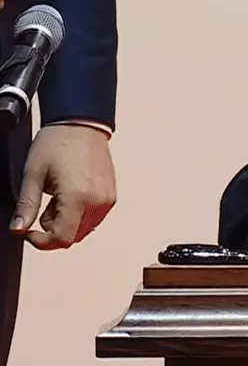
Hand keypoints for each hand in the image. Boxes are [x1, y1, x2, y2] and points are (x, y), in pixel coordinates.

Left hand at [10, 124, 115, 249]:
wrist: (80, 124)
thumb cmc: (58, 143)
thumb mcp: (33, 174)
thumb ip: (26, 206)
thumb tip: (18, 228)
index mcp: (78, 196)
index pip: (62, 238)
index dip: (42, 241)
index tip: (29, 233)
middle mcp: (98, 201)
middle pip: (74, 236)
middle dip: (53, 230)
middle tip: (40, 209)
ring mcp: (107, 198)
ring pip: (84, 229)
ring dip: (66, 223)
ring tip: (55, 200)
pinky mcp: (111, 195)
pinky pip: (94, 218)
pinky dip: (79, 215)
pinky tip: (69, 197)